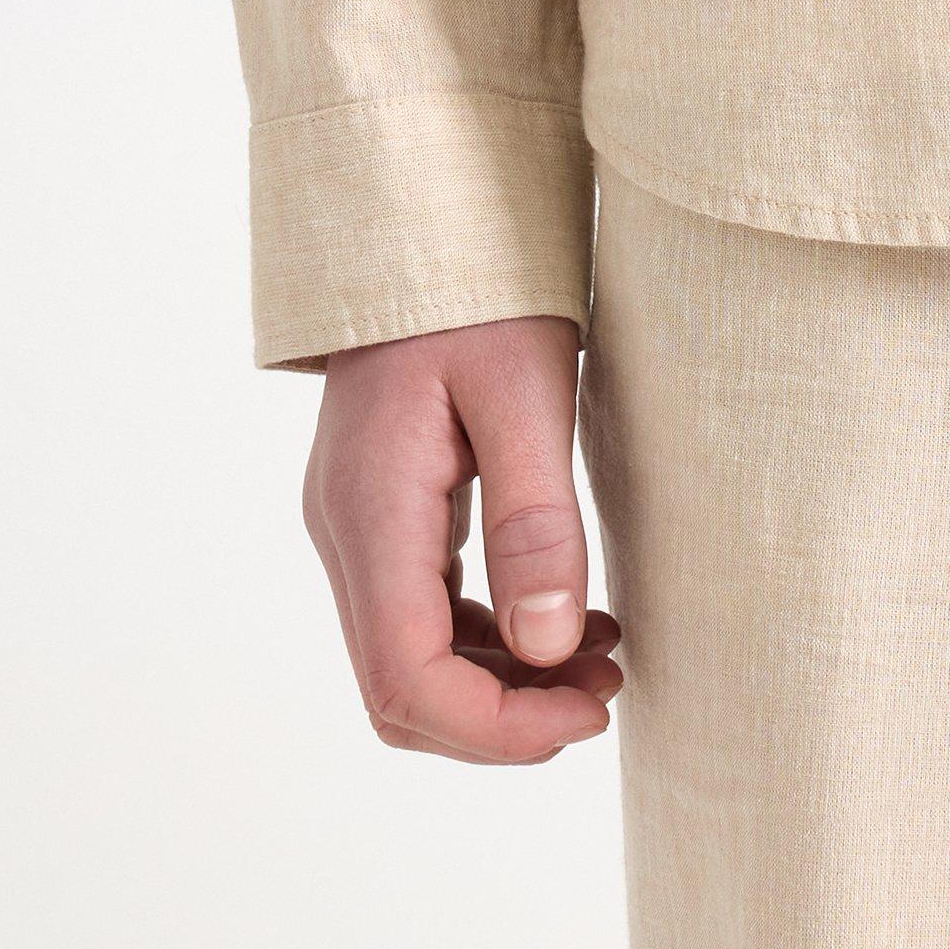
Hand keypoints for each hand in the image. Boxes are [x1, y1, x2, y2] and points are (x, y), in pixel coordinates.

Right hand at [301, 312, 622, 761]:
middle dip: (502, 719)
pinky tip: (564, 619)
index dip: (496, 728)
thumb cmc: (480, 288)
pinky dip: (490, 638)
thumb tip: (549, 649)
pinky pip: (421, 613)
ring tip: (602, 660)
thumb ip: (535, 521)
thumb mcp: (527, 390)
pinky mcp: (381, 513)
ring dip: (502, 684)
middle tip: (604, 693)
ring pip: (409, 661)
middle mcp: (345, 533)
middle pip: (400, 690)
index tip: (588, 715)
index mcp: (370, 510)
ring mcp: (356, 526)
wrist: (427, 220)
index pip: (407, 679)